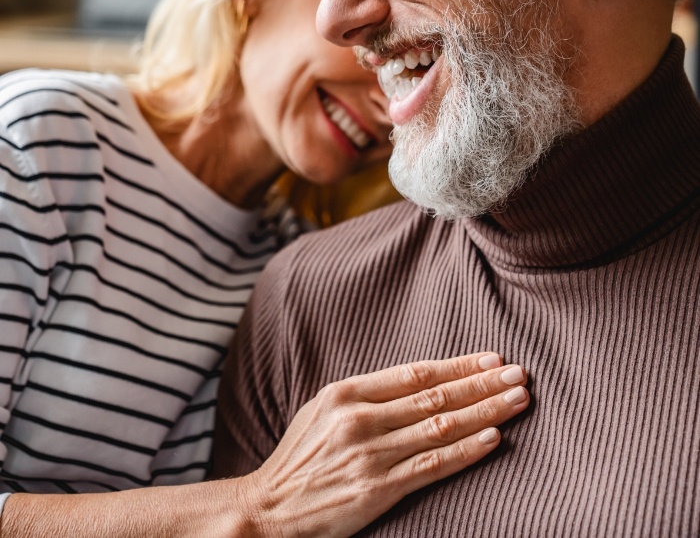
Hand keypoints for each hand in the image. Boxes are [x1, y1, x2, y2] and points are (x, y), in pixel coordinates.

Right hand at [240, 352, 528, 537]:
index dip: (458, 365)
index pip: (417, 373)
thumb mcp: (323, 409)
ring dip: (485, 412)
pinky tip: (493, 439)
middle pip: (435, 396)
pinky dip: (466, 451)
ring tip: (517, 399)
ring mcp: (370, 454)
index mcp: (346, 392)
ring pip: (441, 427)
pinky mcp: (377, 490)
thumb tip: (418, 381)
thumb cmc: (299, 457)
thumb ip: (367, 395)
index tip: (491, 358)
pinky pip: (431, 466)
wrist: (268, 509)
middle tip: (519, 373)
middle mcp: (361, 418)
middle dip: (483, 383)